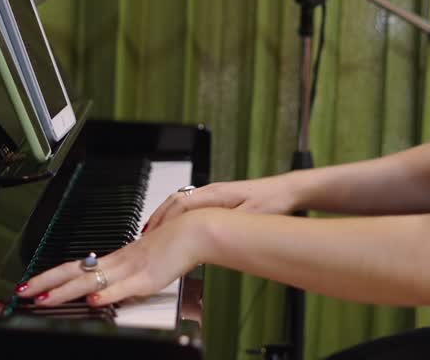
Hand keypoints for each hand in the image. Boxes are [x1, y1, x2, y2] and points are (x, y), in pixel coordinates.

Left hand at [14, 210, 207, 306]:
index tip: (32, 282)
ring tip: (44, 299)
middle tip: (21, 291)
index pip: (77, 266)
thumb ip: (131, 272)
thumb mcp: (148, 260)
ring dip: (65, 291)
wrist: (198, 229)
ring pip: (92, 281)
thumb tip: (115, 283)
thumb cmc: (178, 240)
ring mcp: (132, 269)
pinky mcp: (149, 278)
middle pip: (75, 272)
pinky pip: (124, 288)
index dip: (52, 275)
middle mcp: (120, 262)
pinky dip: (107, 295)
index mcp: (118, 259)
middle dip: (46, 282)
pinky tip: (92, 301)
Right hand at [144, 175, 296, 233]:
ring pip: (180, 202)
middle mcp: (211, 191)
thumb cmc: (272, 203)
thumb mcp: (249, 217)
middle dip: (158, 219)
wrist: (286, 192)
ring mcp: (213, 194)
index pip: (181, 205)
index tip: (153, 236)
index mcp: (215, 194)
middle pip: (175, 201)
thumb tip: (206, 230)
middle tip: (143, 237)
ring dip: (165, 216)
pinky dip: (176, 215)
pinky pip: (189, 204)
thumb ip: (228, 223)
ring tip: (151, 233)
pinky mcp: (218, 198)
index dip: (165, 221)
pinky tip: (174, 225)